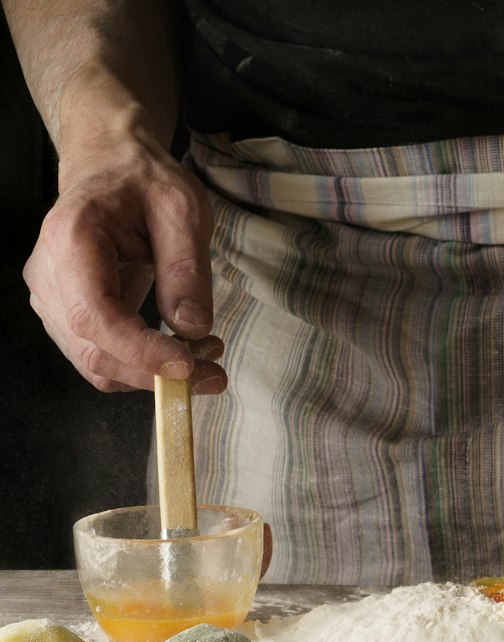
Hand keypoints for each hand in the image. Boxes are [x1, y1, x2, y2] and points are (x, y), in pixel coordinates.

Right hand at [23, 134, 224, 392]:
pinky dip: (143, 366)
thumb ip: (187, 269)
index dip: (140, 351)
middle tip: (215, 371)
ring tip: (205, 353)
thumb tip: (192, 329)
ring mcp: (52, 298)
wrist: (111, 166)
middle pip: (95, 351)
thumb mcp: (182, 210)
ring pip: (98, 364)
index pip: (96, 316)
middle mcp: (49, 274)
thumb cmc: (144, 181)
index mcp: (72, 238)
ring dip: (153, 374)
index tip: (189, 366)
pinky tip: (181, 349)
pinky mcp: (66, 314)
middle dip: (157, 373)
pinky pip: (102, 357)